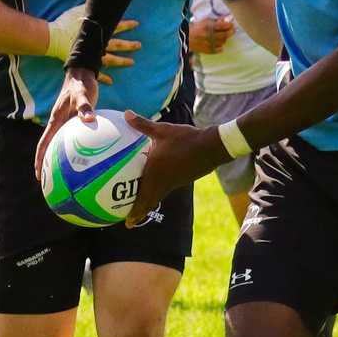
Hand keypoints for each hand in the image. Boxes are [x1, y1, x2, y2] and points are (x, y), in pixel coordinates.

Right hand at [34, 68, 98, 180]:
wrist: (82, 74)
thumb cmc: (81, 84)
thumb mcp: (83, 94)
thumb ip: (85, 107)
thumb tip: (89, 120)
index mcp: (56, 120)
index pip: (44, 143)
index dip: (39, 159)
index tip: (38, 174)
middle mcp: (59, 123)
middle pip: (50, 147)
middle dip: (47, 164)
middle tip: (50, 181)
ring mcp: (67, 123)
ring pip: (61, 144)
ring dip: (61, 158)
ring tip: (66, 175)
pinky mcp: (76, 121)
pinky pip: (74, 139)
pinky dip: (76, 149)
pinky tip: (87, 157)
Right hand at [44, 9, 138, 80]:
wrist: (52, 37)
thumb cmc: (65, 22)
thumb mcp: (78, 11)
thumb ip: (90, 9)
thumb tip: (98, 1)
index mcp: (98, 30)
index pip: (116, 26)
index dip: (127, 25)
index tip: (136, 24)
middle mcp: (98, 43)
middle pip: (117, 44)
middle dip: (129, 45)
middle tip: (139, 45)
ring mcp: (92, 54)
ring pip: (111, 59)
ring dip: (121, 61)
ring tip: (131, 62)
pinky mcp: (84, 62)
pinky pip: (96, 71)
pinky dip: (103, 77)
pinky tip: (110, 81)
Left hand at [120, 112, 227, 227]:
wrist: (210, 147)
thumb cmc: (185, 138)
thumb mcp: (162, 130)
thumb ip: (143, 125)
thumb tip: (127, 113)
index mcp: (155, 173)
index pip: (143, 198)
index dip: (135, 211)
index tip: (127, 221)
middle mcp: (163, 182)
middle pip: (150, 203)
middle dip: (139, 214)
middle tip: (130, 223)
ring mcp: (174, 182)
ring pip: (158, 197)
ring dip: (148, 205)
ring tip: (140, 210)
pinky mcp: (181, 179)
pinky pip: (166, 190)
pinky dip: (157, 194)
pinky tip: (156, 189)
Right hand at [188, 16, 235, 53]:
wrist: (185, 39)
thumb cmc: (196, 28)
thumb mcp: (205, 22)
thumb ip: (216, 20)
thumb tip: (226, 18)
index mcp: (207, 26)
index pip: (222, 26)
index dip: (229, 25)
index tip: (232, 25)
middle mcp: (209, 35)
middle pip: (224, 35)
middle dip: (230, 32)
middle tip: (231, 30)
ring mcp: (208, 44)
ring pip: (223, 42)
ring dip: (224, 38)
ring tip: (223, 36)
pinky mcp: (208, 50)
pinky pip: (219, 49)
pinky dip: (220, 46)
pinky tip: (218, 43)